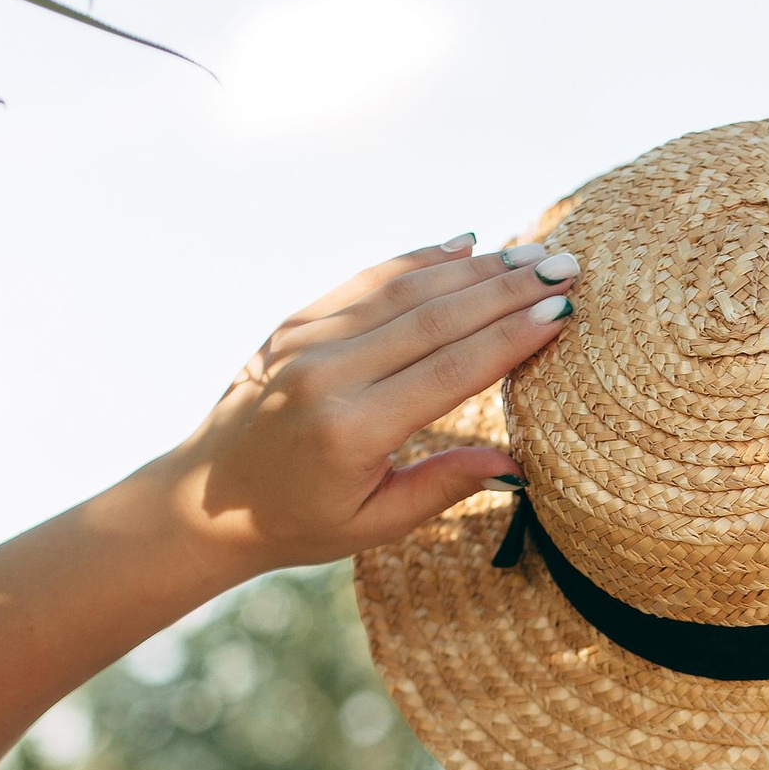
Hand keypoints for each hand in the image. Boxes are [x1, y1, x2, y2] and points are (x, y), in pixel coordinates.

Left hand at [160, 236, 577, 572]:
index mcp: (352, 431)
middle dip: (507, 289)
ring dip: (473, 268)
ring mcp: (304, 342)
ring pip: (403, 290)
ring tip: (529, 253)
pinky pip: (365, 281)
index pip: (450, 371)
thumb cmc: (300, 522)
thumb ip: (444, 486)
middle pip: (436, 319)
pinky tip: (463, 245)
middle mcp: (326, 376)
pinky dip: (417, 260)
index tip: (561, 309)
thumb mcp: (376, 524)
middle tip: (565, 265)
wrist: (203, 501)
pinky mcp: (292, 324)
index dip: (511, 337)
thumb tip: (517, 463)